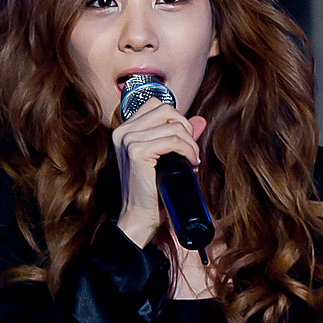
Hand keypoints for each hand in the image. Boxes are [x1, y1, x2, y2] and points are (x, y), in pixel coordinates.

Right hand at [113, 98, 205, 246]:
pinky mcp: (137, 152)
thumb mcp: (164, 158)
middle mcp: (123, 131)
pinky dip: (188, 151)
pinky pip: (173, 141)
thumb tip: (200, 121)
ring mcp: (128, 140)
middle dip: (185, 128)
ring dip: (190, 143)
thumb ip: (177, 136)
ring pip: (173, 125)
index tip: (185, 141)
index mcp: (124, 130)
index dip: (176, 118)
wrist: (139, 217)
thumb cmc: (151, 191)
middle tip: (191, 150)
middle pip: (165, 109)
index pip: (156, 105)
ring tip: (192, 160)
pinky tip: (191, 163)